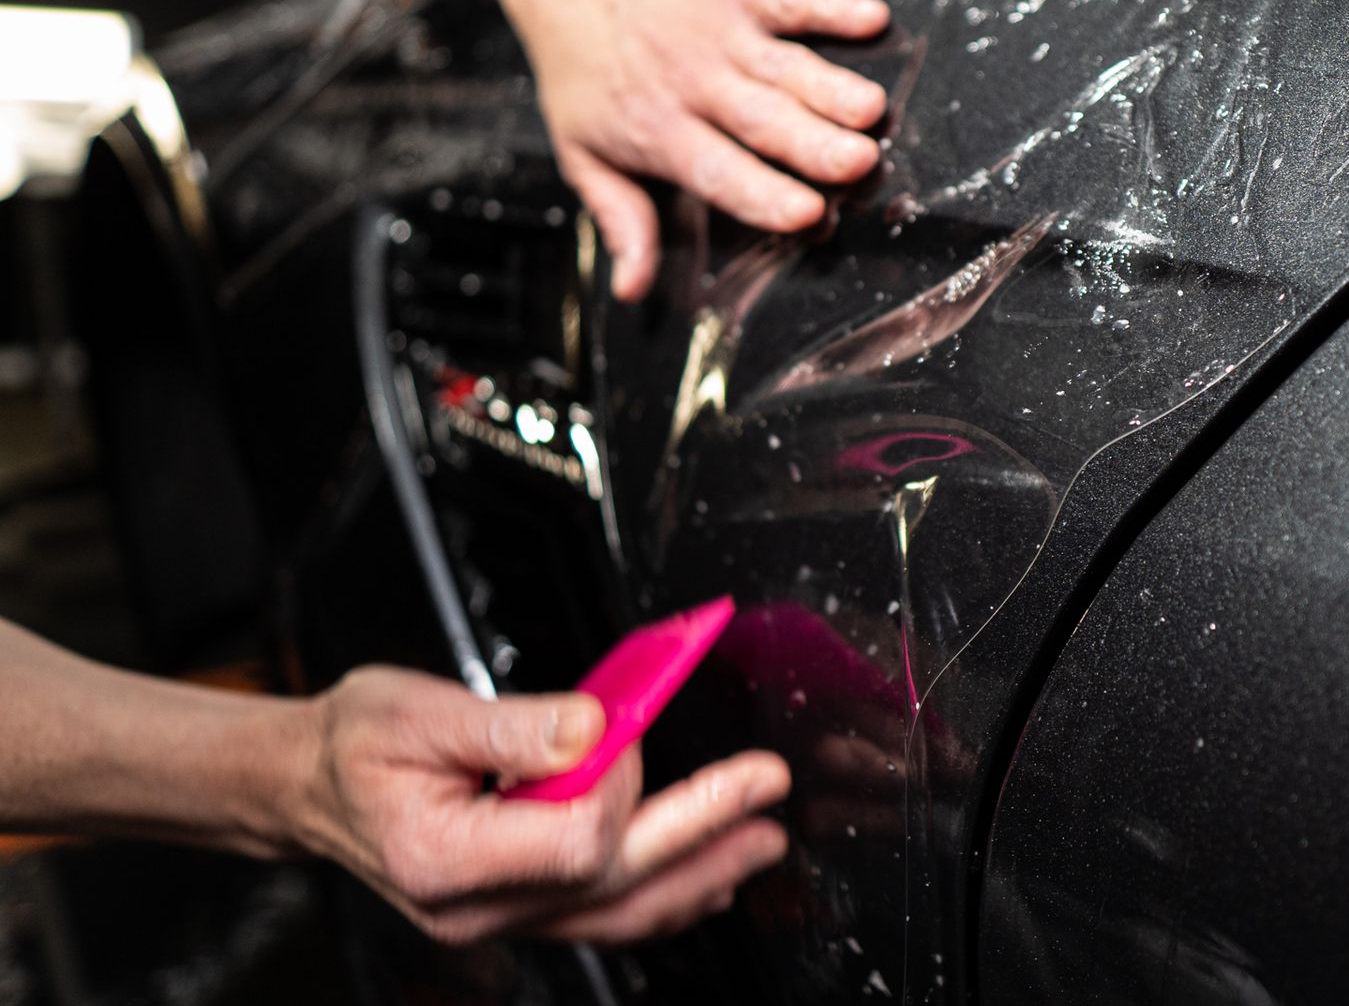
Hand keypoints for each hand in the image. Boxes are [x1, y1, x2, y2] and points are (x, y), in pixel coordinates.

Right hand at [291, 666, 790, 944]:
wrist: (305, 786)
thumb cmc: (351, 746)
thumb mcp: (417, 710)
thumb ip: (513, 725)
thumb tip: (593, 726)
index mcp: (446, 858)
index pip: (577, 840)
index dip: (619, 781)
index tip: (625, 727)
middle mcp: (476, 907)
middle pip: (614, 881)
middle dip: (703, 832)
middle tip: (764, 794)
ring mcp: (497, 919)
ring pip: (617, 914)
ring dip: (697, 875)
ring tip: (758, 841)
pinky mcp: (515, 908)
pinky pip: (600, 913)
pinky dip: (659, 894)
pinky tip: (701, 871)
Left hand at [497, 0, 890, 300]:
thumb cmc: (587, 79)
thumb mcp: (585, 158)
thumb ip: (622, 222)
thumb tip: (634, 290)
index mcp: (658, 131)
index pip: (718, 171)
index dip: (763, 194)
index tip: (807, 214)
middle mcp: (694, 83)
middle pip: (763, 119)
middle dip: (814, 143)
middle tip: (859, 165)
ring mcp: (721, 35)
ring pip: (786, 66)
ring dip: (832, 87)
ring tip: (873, 111)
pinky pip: (794, 2)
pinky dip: (834, 8)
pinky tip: (875, 20)